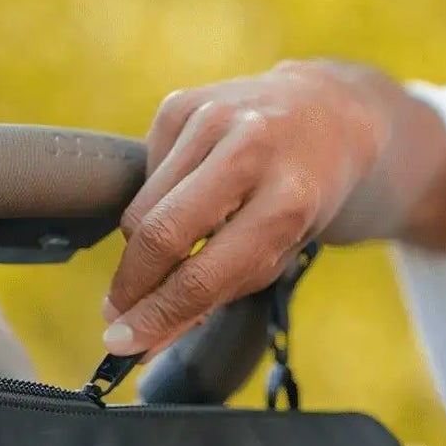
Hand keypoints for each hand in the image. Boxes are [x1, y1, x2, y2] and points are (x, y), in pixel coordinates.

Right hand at [100, 62, 394, 357]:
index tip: (123, 343)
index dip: (156, 316)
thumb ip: (211, 298)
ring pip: (142, 206)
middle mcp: (250, 150)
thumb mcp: (277, 256)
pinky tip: (189, 195)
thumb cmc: (299, 200)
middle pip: (160, 234)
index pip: (203, 275)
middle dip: (130, 285)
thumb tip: (143, 340)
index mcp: (288, 201)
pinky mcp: (183, 103)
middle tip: (117, 314)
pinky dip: (155, 199)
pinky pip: (145, 173)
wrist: (327, 116)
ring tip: (170, 254)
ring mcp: (213, 118)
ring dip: (142, 247)